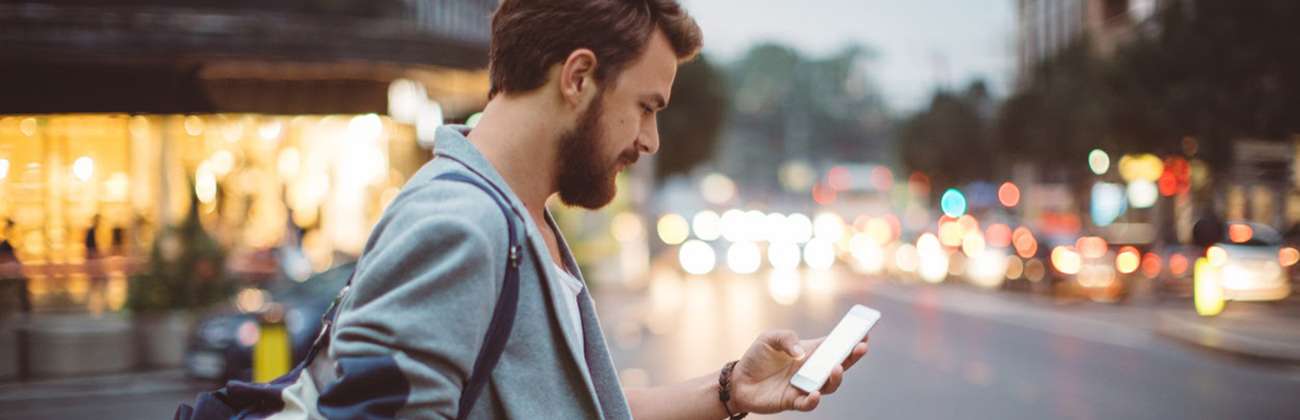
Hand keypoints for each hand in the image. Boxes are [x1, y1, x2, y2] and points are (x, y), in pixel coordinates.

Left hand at [727, 330, 869, 413]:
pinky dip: (813, 400)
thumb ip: (787, 338)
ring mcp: (805, 386)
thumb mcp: (770, 338)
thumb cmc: (757, 357)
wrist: (738, 380)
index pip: (836, 345)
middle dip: (853, 356)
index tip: (865, 331)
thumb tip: (802, 354)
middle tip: (861, 347)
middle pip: (840, 365)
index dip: (852, 339)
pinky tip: (813, 393)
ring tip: (836, 368)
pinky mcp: (793, 401)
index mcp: (811, 352)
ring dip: (835, 378)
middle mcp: (812, 370)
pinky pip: (808, 404)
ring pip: (829, 386)